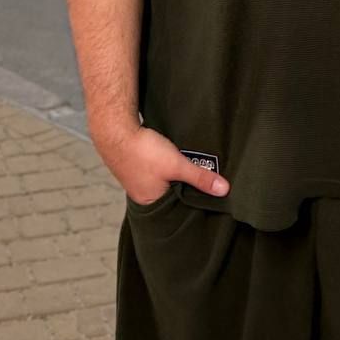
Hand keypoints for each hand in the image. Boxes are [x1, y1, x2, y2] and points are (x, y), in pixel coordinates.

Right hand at [93, 123, 229, 204]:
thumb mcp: (177, 165)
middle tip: (203, 184)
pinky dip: (165, 168)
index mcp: (151, 203)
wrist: (115, 129)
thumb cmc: (143, 151)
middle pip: (171, 197)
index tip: (209, 200)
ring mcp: (137, 180)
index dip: (192, 204)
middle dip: (185, 190)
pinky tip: (171, 160)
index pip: (177, 210)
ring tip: (189, 171)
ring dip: (174, 177)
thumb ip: (200, 178)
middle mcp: (142, 195)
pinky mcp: (136, 166)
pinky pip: (156, 172)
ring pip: (164, 183)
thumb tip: (224, 190)